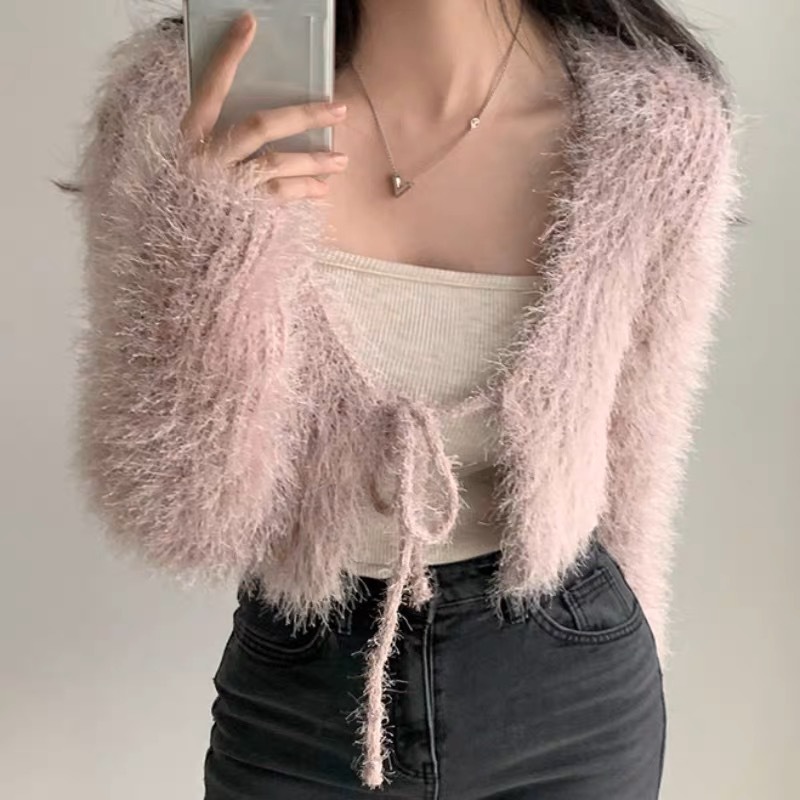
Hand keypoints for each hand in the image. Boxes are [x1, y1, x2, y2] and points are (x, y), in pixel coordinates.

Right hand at [179, 11, 348, 200]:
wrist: (179, 253)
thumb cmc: (187, 201)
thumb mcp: (189, 161)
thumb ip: (217, 136)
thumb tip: (260, 120)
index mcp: (189, 138)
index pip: (210, 88)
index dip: (229, 56)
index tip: (249, 24)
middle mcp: (207, 159)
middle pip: (260, 126)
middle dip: (304, 116)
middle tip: (339, 109)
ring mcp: (225, 187)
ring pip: (276, 164)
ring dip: (314, 161)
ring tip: (341, 159)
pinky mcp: (242, 213)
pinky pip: (279, 196)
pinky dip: (303, 191)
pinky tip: (322, 189)